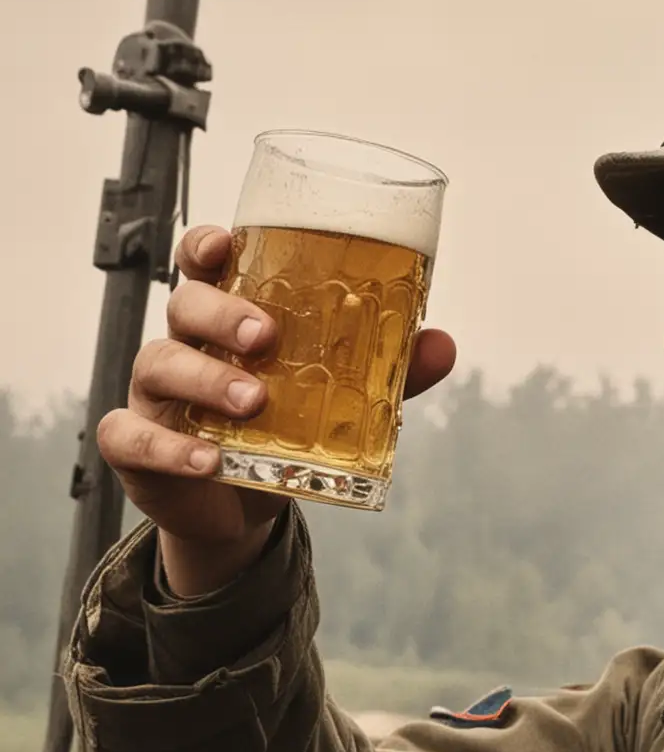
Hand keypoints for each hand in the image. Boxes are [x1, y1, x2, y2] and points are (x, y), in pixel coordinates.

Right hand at [96, 225, 456, 594]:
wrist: (245, 507)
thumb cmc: (285, 429)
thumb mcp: (340, 398)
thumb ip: (387, 372)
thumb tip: (442, 344)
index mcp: (227, 321)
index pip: (204, 265)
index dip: (207, 247)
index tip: (228, 245)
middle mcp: (185, 347)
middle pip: (183, 306)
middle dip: (219, 313)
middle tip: (265, 335)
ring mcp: (156, 396)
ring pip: (159, 365)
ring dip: (207, 379)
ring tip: (254, 400)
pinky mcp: (138, 448)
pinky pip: (133, 438)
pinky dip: (168, 449)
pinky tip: (207, 461)